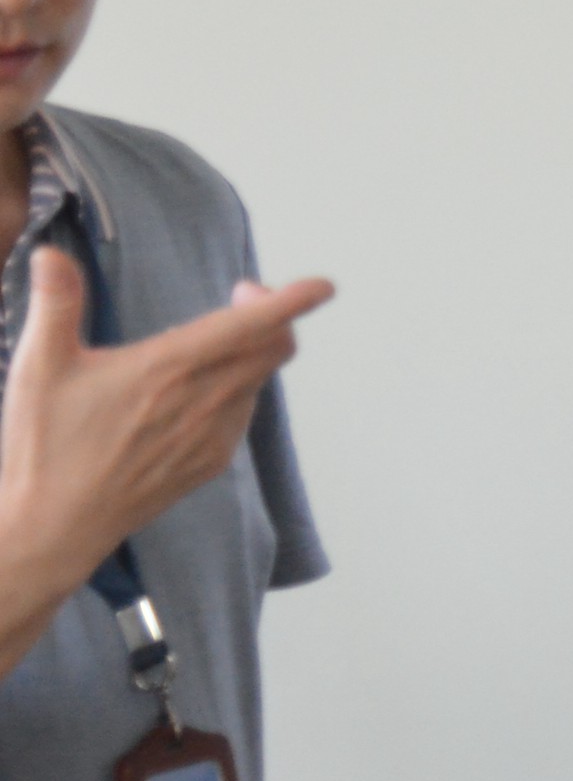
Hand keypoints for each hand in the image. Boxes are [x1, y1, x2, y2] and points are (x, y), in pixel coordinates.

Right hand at [0, 247, 332, 582]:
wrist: (54, 528)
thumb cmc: (45, 446)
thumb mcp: (41, 368)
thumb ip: (56, 303)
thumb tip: (51, 252)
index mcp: (169, 369)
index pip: (252, 326)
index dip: (291, 302)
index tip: (322, 287)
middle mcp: (204, 401)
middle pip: (273, 347)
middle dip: (269, 314)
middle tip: (239, 297)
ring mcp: (214, 436)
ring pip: (259, 379)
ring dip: (252, 353)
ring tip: (208, 346)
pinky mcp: (212, 462)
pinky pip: (244, 412)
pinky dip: (237, 389)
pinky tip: (197, 391)